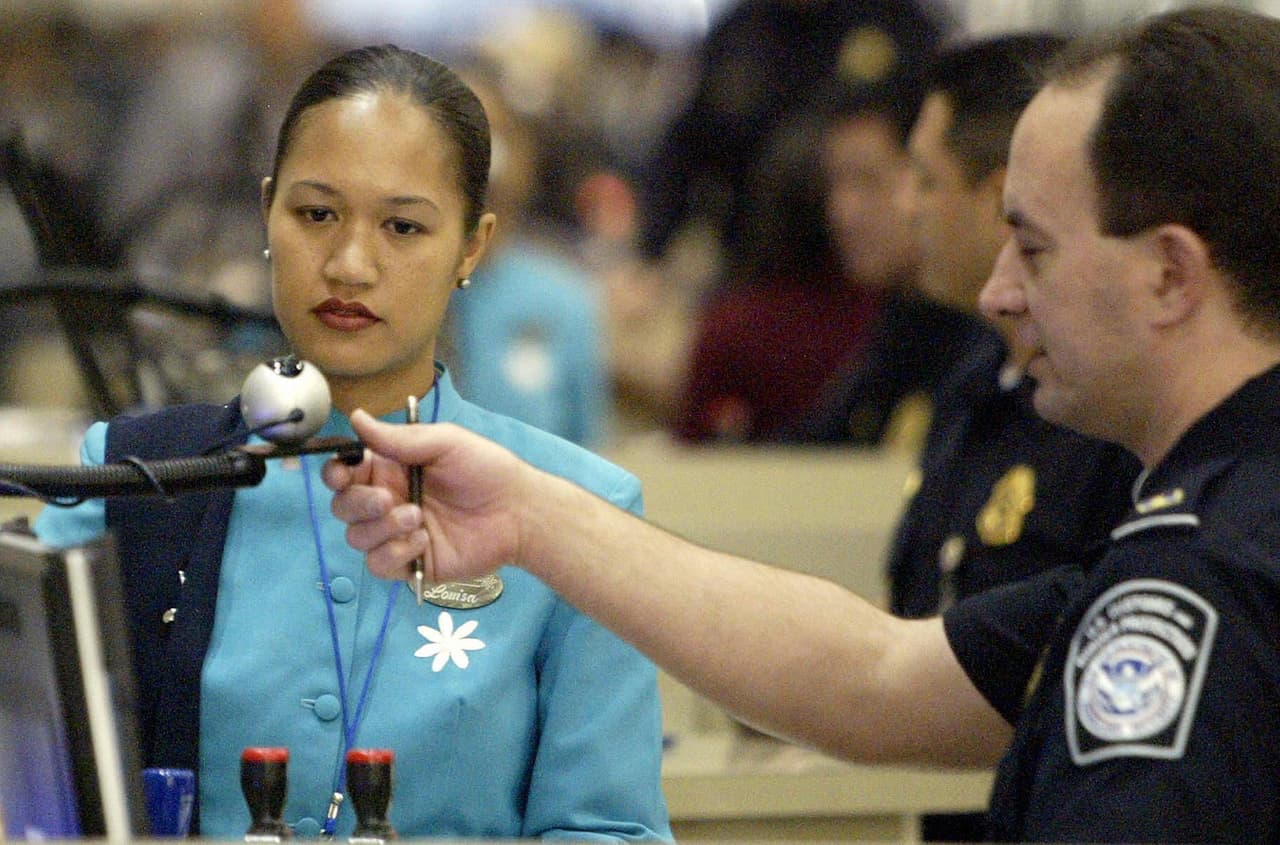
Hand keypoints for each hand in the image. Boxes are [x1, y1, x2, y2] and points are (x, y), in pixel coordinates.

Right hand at [322, 411, 525, 582]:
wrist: (518, 512)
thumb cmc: (486, 470)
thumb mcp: (445, 443)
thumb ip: (398, 437)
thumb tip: (357, 417)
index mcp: (391, 469)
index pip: (344, 473)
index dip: (335, 474)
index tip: (343, 474)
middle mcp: (388, 501)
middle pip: (343, 507)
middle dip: (359, 503)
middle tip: (390, 499)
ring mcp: (397, 534)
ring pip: (357, 537)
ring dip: (382, 528)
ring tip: (418, 518)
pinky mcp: (409, 562)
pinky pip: (378, 564)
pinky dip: (395, 552)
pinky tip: (424, 541)